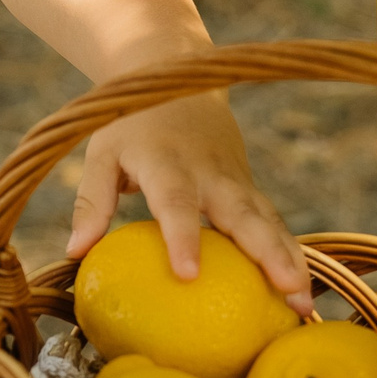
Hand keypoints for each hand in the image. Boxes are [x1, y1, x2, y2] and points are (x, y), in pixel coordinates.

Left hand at [63, 91, 311, 314]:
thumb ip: (90, 200)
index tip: (188, 275)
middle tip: (285, 288)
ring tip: (302, 301)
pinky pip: (273, 222)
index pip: (177, 202)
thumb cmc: (131, 123)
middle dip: (267, 252)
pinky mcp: (250, 188)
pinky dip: (290, 252)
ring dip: (290, 258)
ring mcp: (236, 179)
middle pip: (243, 213)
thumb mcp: (102, 151)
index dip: (183, 237)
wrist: (179, 75)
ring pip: (269, 220)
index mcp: (168, 162)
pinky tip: (298, 291)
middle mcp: (210, 172)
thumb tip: (74, 252)